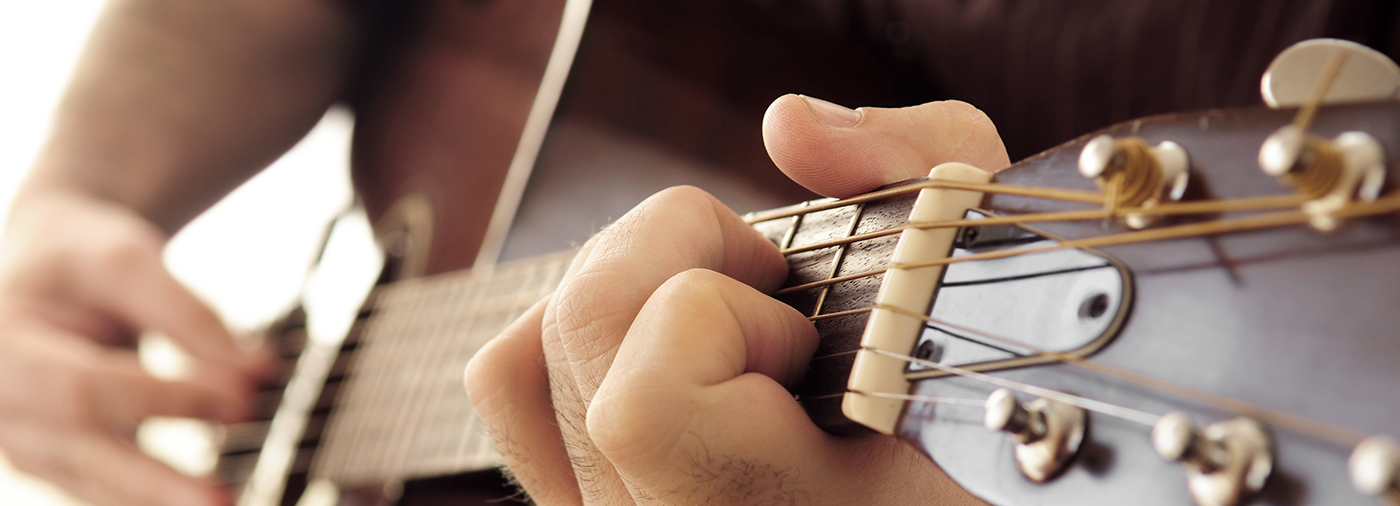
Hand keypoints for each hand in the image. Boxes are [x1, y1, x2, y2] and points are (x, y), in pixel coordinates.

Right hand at [0, 191, 270, 505]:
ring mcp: (25, 439)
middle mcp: (3, 402)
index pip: (85, 387)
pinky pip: (101, 491)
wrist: (43, 270)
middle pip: (84, 453)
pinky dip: (150, 500)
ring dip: (159, 501)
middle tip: (222, 499)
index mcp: (2, 346)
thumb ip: (187, 313)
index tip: (241, 400)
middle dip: (157, 482)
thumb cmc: (78, 260)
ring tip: (222, 505)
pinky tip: (193, 502)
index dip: (165, 399)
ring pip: (93, 485)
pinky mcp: (56, 460)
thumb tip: (256, 370)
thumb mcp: (123, 259)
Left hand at [465, 95, 1006, 503]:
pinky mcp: (582, 496)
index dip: (718, 316)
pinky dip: (575, 327)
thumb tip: (791, 127)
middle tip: (774, 295)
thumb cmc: (995, 409)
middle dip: (681, 258)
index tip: (804, 331)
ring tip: (726, 322)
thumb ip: (919, 170)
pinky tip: (666, 337)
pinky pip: (515, 387)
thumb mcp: (995, 276)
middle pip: (580, 330)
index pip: (648, 404)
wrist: (937, 485)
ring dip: (630, 288)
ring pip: (525, 356)